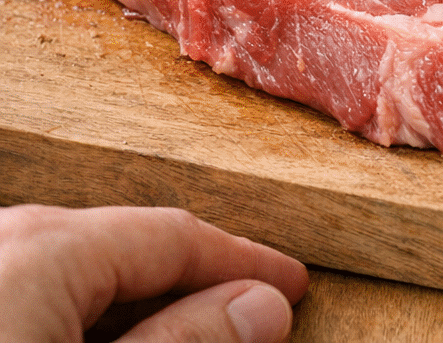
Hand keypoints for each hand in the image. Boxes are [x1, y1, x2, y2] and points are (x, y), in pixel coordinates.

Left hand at [0, 204, 308, 342]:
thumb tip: (262, 306)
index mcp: (43, 246)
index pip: (176, 235)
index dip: (245, 261)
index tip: (290, 287)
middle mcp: (6, 238)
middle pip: (130, 250)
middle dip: (193, 284)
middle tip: (254, 318)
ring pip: (84, 275)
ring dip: (141, 308)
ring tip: (189, 334)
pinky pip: (40, 292)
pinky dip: (88, 318)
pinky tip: (113, 342)